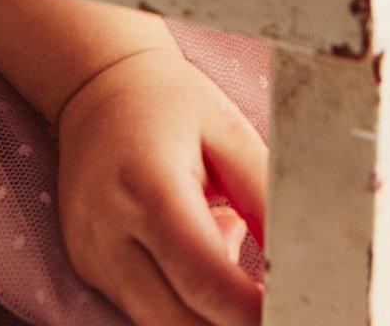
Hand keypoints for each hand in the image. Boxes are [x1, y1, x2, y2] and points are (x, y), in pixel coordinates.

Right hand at [54, 47, 266, 325]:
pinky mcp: (89, 268)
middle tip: (274, 308)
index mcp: (148, 188)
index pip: (204, 279)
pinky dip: (182, 304)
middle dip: (234, 325)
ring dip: (208, 317)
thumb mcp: (228, 132)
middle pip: (180, 322)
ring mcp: (93, 256)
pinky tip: (201, 264)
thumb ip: (263, 195)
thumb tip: (300, 259)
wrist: (99, 87)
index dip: (252, 311)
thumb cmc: (168, 103)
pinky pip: (144, 310)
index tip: (291, 310)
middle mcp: (108, 231)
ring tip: (233, 263)